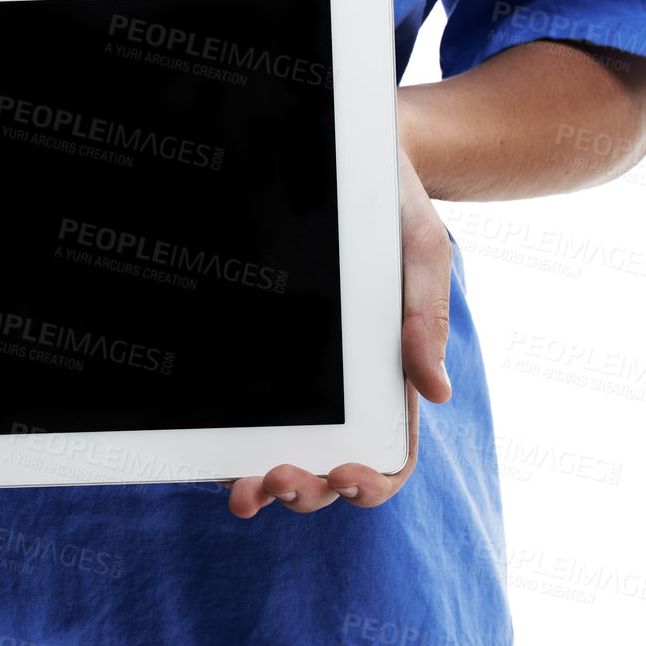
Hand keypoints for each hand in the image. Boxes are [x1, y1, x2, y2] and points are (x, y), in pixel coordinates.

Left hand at [226, 143, 452, 517]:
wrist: (340, 155)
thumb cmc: (390, 207)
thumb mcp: (422, 252)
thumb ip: (424, 316)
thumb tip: (436, 393)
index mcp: (389, 379)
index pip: (387, 456)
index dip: (371, 482)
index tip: (348, 475)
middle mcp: (338, 391)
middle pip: (325, 471)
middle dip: (303, 490)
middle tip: (279, 478)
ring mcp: (290, 380)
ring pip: (275, 455)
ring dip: (259, 484)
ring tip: (243, 490)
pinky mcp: (247, 358)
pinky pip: (235, 416)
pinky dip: (222, 448)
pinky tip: (209, 457)